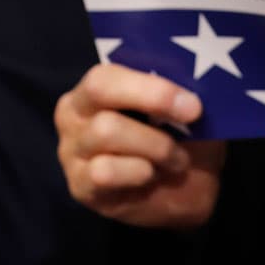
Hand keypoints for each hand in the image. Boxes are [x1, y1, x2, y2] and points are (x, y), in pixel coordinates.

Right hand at [54, 63, 225, 227]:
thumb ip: (180, 89)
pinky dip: (137, 172)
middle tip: (193, 116)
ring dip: (154, 145)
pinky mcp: (79, 185)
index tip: (192, 103)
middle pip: (100, 91)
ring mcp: (71, 150)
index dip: (150, 85)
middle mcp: (75, 113)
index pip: (108, 74)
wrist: (186, 189)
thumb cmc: (182, 138)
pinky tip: (152, 175)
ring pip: (105, 131)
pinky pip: (103, 171)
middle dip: (153, 100)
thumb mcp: (186, 110)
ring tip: (178, 158)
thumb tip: (189, 83)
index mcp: (99, 85)